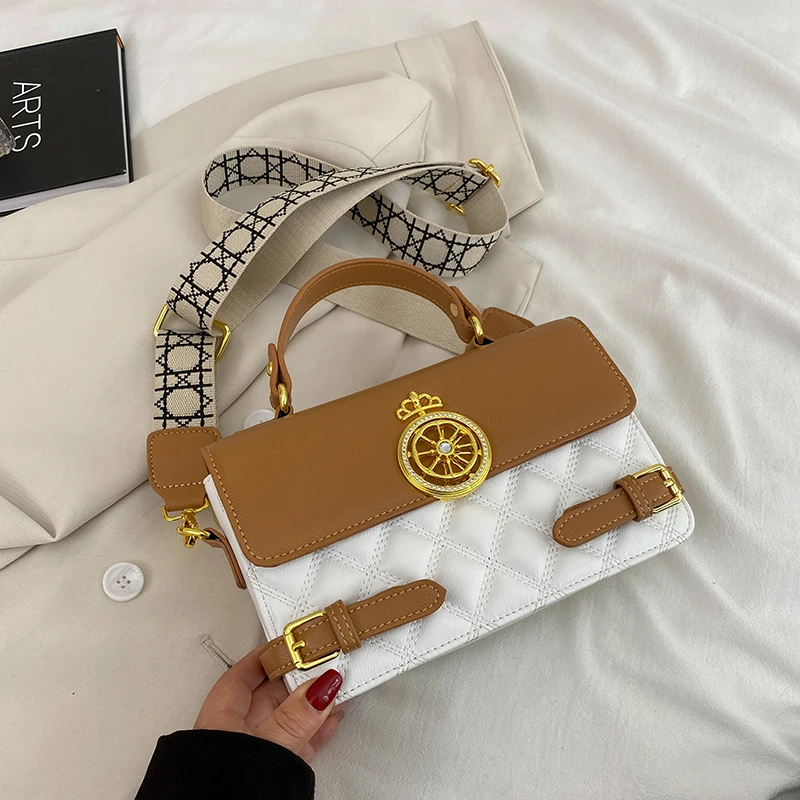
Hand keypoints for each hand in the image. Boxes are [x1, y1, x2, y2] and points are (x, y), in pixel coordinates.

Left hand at [194, 645, 344, 762]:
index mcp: (221, 718)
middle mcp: (236, 734)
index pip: (243, 674)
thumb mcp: (265, 746)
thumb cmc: (220, 793)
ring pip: (287, 718)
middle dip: (299, 675)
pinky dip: (315, 728)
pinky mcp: (271, 774)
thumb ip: (295, 717)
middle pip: (270, 694)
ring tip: (339, 685)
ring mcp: (254, 755)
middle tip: (325, 657)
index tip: (293, 639)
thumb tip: (321, 684)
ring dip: (313, 701)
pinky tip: (332, 718)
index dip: (268, 654)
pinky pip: (297, 742)